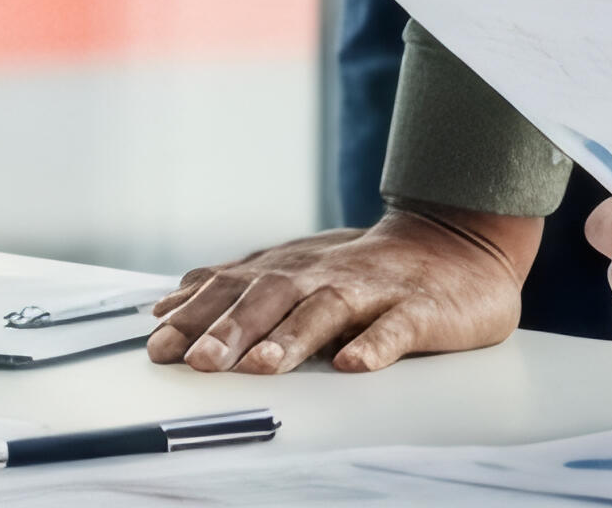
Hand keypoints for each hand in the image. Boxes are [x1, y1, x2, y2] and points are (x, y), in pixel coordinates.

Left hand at [144, 200, 532, 374]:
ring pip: (327, 311)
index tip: (158, 347)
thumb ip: (234, 286)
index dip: (194, 316)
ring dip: (291, 338)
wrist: (454, 246)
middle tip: (200, 362)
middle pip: (271, 297)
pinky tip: (353, 364)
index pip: (233, 289)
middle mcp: (324, 275)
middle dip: (232, 328)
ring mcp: (373, 290)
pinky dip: (374, 344)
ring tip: (262, 365)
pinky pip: (396, 328)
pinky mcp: (420, 310)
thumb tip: (168, 305)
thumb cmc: (366, 271)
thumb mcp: (293, 270)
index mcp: (291, 270)